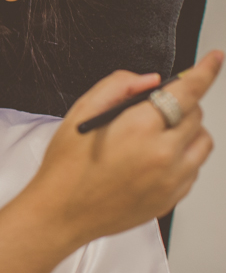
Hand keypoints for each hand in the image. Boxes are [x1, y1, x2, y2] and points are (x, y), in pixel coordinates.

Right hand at [26, 50, 220, 247]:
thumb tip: (148, 80)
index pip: (187, 90)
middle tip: (148, 112)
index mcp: (139, 128)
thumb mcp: (80, 113)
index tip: (215, 59)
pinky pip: (194, 168)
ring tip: (154, 137)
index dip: (206, 71)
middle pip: (196, 114)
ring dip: (186, 131)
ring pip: (203, 141)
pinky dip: (182, 157)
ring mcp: (172, 180)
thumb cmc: (66, 168)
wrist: (62, 213)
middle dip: (178, 105)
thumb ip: (117, 86)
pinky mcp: (173, 198)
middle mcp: (163, 154)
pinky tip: (150, 160)